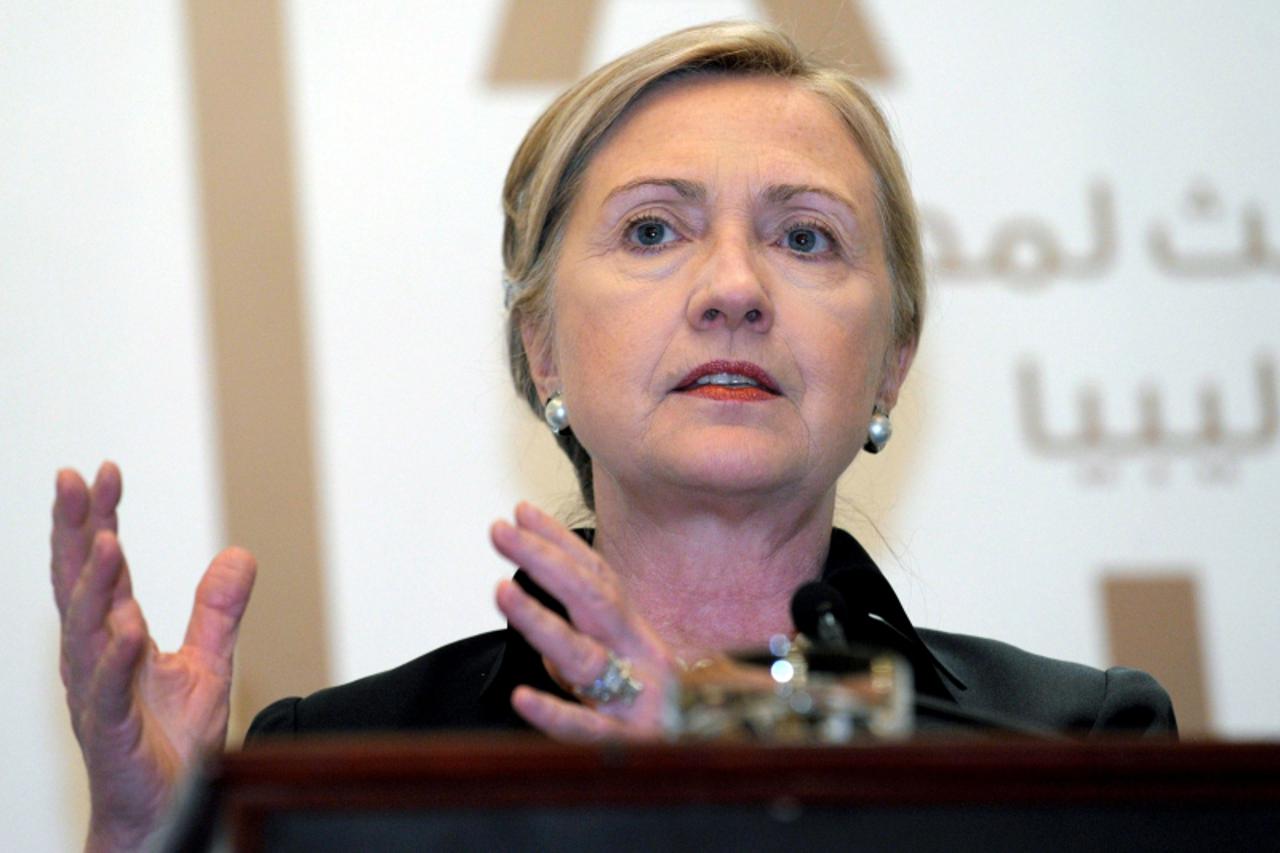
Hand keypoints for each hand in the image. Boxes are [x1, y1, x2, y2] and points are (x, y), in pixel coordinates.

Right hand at [51, 463, 256, 851]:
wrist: (165, 810)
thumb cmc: (171, 741)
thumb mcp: (206, 663)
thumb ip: (218, 609)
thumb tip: (241, 553)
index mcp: (115, 634)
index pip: (103, 566)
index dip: (100, 518)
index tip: (106, 471)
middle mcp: (96, 656)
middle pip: (79, 584)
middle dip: (75, 531)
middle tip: (74, 480)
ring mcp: (98, 692)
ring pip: (83, 631)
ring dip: (94, 586)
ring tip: (107, 541)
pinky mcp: (110, 731)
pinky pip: (107, 691)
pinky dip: (114, 658)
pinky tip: (126, 628)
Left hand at [491, 503, 673, 741]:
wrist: (727, 755)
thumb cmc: (682, 714)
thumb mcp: (640, 672)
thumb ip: (592, 653)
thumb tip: (544, 641)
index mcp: (637, 637)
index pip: (597, 578)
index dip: (560, 543)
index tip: (522, 512)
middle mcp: (638, 658)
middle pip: (591, 600)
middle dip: (545, 561)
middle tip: (501, 530)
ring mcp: (636, 701)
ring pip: (584, 658)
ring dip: (541, 622)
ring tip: (502, 590)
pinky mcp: (633, 747)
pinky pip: (591, 730)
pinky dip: (557, 714)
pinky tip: (523, 698)